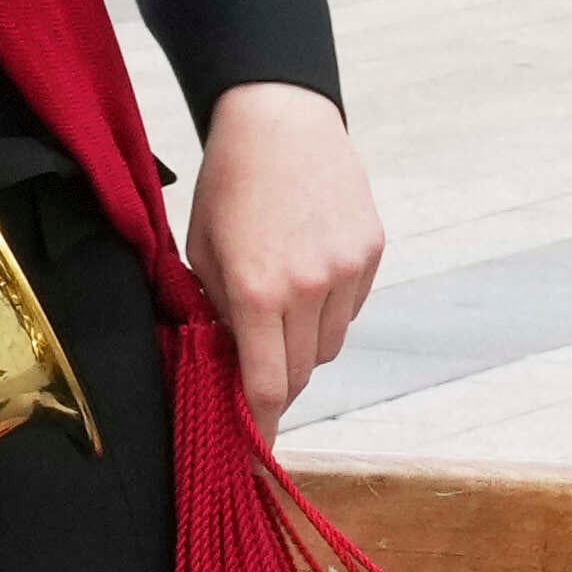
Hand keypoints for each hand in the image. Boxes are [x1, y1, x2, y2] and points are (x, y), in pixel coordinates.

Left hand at [182, 83, 380, 414]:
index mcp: (255, 290)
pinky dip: (330, 309)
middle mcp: (307, 286)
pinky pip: (352, 309)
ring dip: (306, 344)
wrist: (280, 120)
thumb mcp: (200, 251)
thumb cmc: (229, 185)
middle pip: (302, 373)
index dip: (260, 425)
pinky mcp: (371, 252)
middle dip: (279, 382)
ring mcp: (346, 269)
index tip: (254, 451)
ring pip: (330, 345)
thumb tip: (227, 368)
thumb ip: (214, 313)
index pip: (266, 386)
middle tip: (259, 370)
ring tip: (283, 305)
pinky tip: (309, 272)